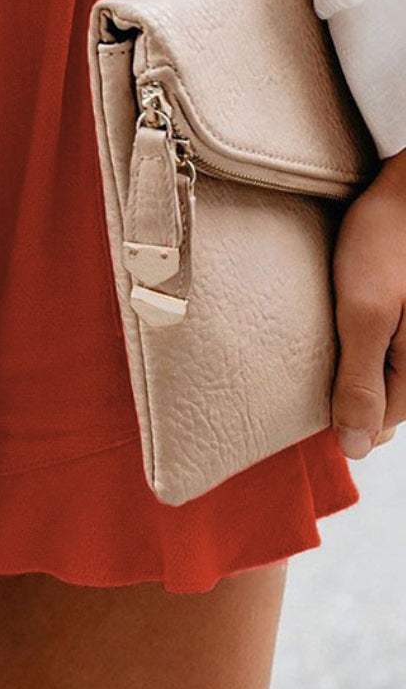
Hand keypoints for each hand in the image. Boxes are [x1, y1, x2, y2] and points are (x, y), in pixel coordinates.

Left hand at [331, 144, 405, 457]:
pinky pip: (387, 344)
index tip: (300, 384)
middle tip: (314, 349)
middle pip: (381, 399)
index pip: (375, 425)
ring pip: (383, 371)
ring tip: (330, 325)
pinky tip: (346, 311)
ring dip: (354, 357)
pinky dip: (364, 335)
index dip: (334, 409)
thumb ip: (360, 383)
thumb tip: (356, 449)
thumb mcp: (365, 312)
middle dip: (346, 383)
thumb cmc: (387, 239)